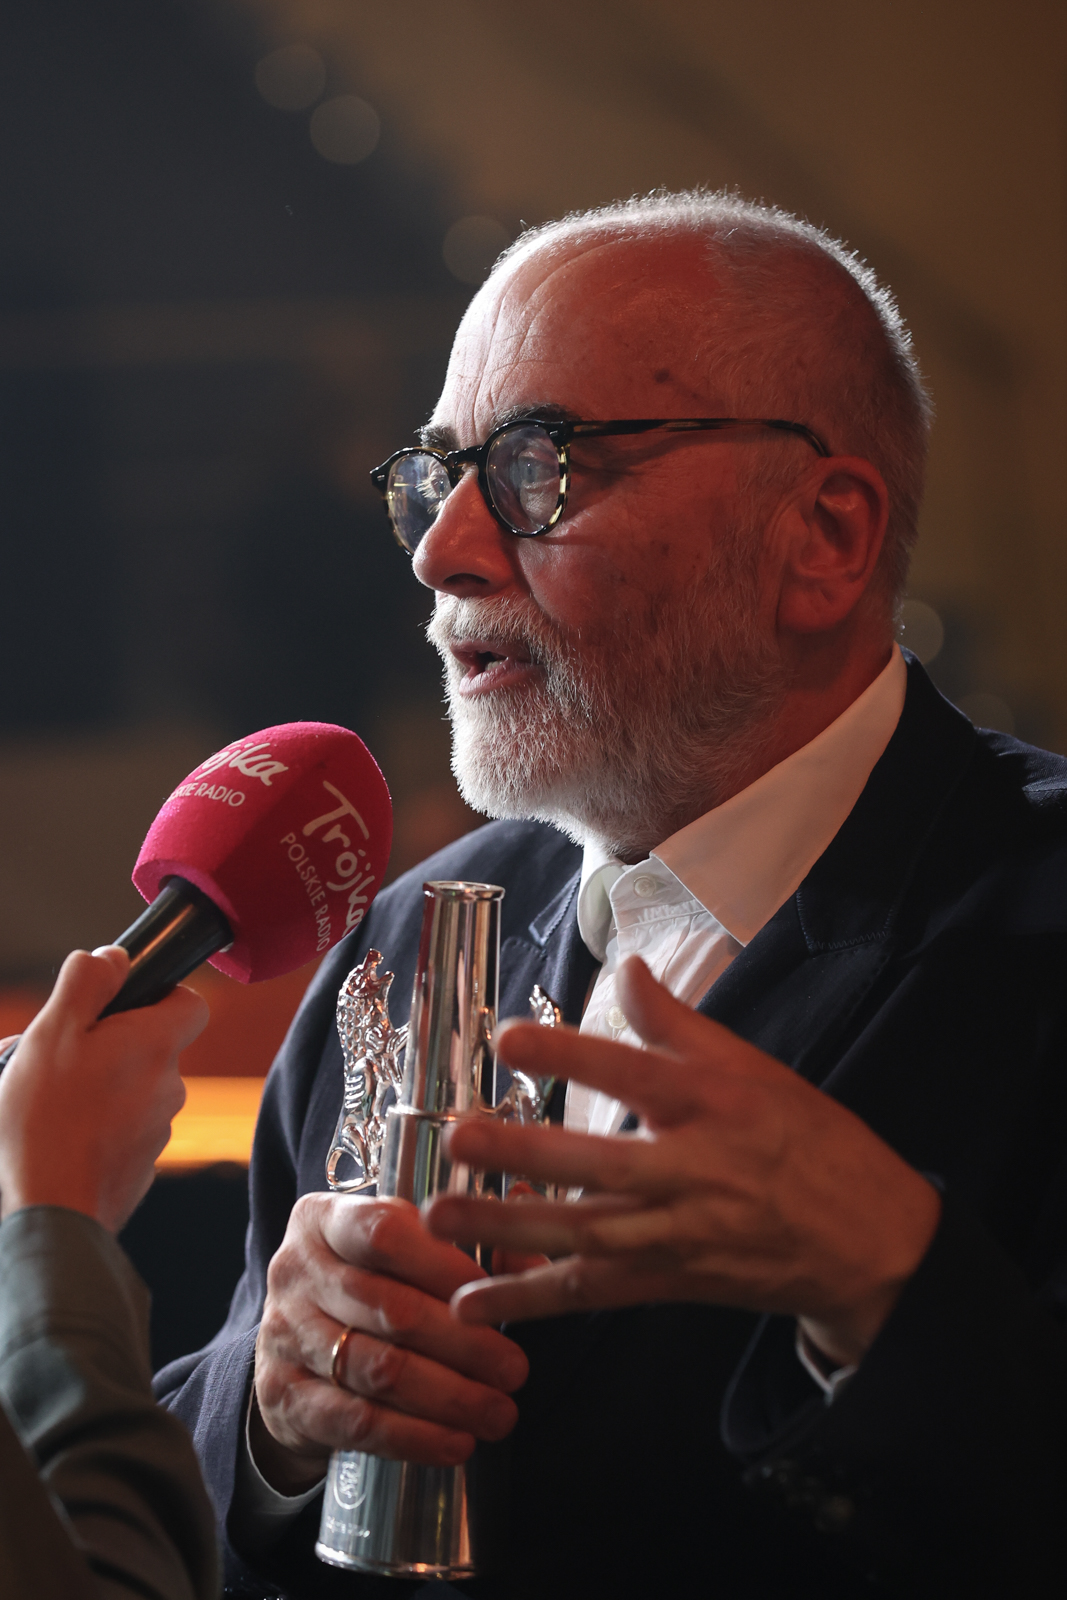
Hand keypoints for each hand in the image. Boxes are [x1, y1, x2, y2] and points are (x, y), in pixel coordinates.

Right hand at [0, 946, 207, 1231]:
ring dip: (94, 1088)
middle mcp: (169, 1088)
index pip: (190, 1003)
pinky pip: (120, 1134)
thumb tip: (114, 957)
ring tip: (41, 1101)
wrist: (47, 1215)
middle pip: (150, 1048)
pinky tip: (53, 1137)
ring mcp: (157, 1134)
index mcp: (156, 1046)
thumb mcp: (52, 1034)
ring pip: (130, 1092)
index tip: (116, 1004)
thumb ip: (86, 984)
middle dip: (106, 1046)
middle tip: (53, 1057)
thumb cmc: (44, 1122)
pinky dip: (94, 1129)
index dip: (158, 995)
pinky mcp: (138, 1171)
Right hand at [250, 1191, 529, 1493]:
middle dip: (463, 1343)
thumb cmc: (367, 1285)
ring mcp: (283, 1334)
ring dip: (448, 1396)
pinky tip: (457, 1443)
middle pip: (389, 1308)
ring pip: (377, 1369)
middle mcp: (295, 1271)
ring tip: (499, 1413)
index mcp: (324, 1219)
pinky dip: (413, 1437)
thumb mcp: (402, 1253)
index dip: (444, 1264)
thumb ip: (469, 1246)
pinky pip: (354, 1421)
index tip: (495, 1297)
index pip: (384, 1231)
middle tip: (515, 1370)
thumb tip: (534, 1259)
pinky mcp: (282, 1396)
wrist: (291, 1351)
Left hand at [425, 956, 940, 1367]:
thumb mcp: (755, 1069)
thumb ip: (678, 1024)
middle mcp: (692, 1173)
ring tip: (437, 1216)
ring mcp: (678, 1236)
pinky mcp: (668, 1282)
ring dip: (508, 1229)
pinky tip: (473, 1301)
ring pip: (584, 1236)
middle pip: (599, 1167)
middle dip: (525, 1156)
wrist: (867, 1242)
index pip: (634, 1075)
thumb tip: (626, 966)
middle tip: (459, 1136)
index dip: (571, 1055)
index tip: (509, 1036)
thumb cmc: (809, 1142)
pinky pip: (592, 1293)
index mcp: (714, 1107)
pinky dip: (532, 1299)